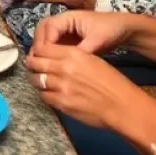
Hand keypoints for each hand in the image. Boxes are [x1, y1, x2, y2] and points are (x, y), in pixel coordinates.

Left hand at [25, 43, 143, 130]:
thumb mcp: (92, 60)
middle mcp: (64, 67)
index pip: (43, 48)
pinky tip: (49, 94)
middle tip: (32, 67)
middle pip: (35, 62)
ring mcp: (62, 86)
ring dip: (36, 79)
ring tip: (39, 80)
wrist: (123, 106)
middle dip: (32, 64)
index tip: (37, 55)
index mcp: (73, 54)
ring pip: (36, 79)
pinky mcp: (62, 103)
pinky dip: (44, 94)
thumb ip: (71, 56)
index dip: (37, 52)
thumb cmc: (112, 82)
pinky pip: (44, 96)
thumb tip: (53, 57)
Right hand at [32, 11, 135, 56]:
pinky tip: (51, 65)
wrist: (123, 29)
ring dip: (42, 50)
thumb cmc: (110, 30)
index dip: (44, 42)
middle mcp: (62, 21)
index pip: (48, 28)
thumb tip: (69, 62)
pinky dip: (49, 53)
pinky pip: (53, 44)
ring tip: (42, 65)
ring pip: (45, 37)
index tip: (45, 58)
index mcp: (68, 17)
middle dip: (38, 45)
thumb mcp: (98, 40)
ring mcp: (64, 30)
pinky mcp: (67, 38)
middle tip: (38, 62)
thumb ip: (83, 50)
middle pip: (41, 30)